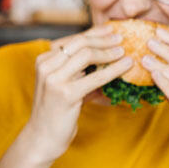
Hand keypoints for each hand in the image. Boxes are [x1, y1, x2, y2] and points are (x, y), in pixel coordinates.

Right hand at [22, 24, 132, 163]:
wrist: (42, 137)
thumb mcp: (64, 84)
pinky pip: (96, 77)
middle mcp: (46, 65)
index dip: (95, 33)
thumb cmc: (56, 111)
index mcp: (43, 60)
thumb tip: (107, 55)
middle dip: (104, 39)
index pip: (73, 39)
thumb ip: (79, 71)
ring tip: (125, 51)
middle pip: (80, 43)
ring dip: (109, 51)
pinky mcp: (66, 93)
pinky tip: (126, 66)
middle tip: (122, 38)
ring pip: (87, 54)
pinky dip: (114, 69)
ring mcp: (54, 79)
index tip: (111, 30)